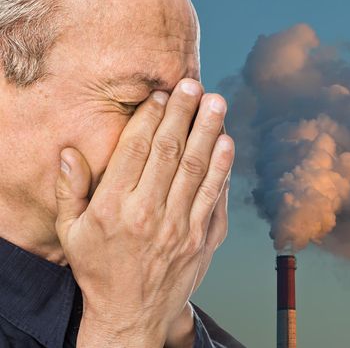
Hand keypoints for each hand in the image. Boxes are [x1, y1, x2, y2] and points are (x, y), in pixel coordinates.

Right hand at [54, 79, 233, 346]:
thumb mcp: (72, 234)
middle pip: (170, 152)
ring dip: (210, 133)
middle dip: (183, 114)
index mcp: (114, 208)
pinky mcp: (204, 240)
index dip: (150, 117)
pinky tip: (227, 145)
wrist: (132, 315)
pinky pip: (216, 197)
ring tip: (217, 104)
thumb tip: (70, 151)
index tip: (159, 95)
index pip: (136, 150)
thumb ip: (71, 191)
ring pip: (198, 170)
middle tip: (193, 85)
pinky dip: (223, 170)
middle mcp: (150, 214)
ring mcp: (181, 228)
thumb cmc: (100, 270)